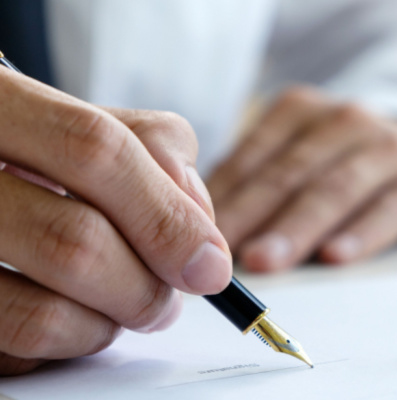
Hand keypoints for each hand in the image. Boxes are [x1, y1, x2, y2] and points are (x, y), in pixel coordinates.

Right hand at [0, 69, 231, 374]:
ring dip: (113, 320)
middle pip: (77, 242)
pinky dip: (71, 343)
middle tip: (167, 300)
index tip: (211, 264)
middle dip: (147, 287)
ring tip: (122, 304)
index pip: (94, 151)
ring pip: (47, 311)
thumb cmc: (39, 152)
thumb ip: (157, 152)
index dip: (165, 214)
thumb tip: (200, 231)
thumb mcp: (92, 124)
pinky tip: (76, 315)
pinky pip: (21, 347)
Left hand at [207, 86, 396, 272]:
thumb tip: (204, 229)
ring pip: (336, 189)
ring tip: (266, 260)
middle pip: (290, 173)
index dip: (224, 199)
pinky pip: (390, 209)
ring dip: (297, 228)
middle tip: (219, 254)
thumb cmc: (345, 159)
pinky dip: (361, 234)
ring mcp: (389, 148)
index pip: (254, 157)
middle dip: (253, 215)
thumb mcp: (300, 152)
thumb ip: (257, 181)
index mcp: (301, 111)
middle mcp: (346, 121)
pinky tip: (335, 257)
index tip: (193, 237)